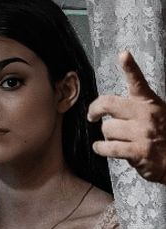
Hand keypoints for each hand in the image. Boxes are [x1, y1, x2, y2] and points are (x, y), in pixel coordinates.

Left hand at [88, 51, 165, 183]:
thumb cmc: (162, 137)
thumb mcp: (157, 114)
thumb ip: (137, 108)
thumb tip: (109, 110)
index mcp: (149, 103)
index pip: (138, 82)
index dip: (130, 67)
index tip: (123, 55)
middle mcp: (145, 115)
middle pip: (109, 104)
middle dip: (95, 109)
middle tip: (92, 115)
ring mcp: (141, 134)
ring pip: (107, 129)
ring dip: (105, 135)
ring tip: (112, 139)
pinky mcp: (138, 152)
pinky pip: (110, 148)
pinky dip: (101, 148)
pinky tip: (100, 148)